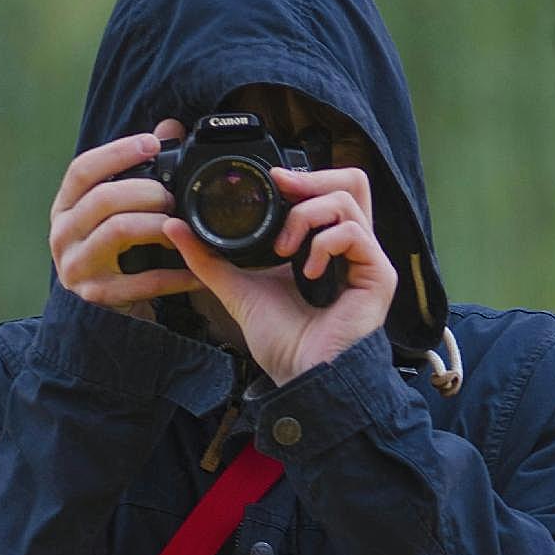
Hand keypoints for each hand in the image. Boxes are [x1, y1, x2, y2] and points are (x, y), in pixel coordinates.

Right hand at [49, 121, 202, 319]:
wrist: (105, 305)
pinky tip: (196, 271)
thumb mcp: (118, 208)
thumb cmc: (114, 248)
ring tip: (181, 227)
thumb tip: (170, 127)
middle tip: (172, 198)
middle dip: (146, 192)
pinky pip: (143, 280)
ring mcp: (77, 266)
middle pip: (103, 198)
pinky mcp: (99, 294)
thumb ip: (140, 168)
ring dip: (157, 224)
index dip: (117, 152)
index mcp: (64, 207)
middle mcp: (62, 234)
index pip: (82, 170)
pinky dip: (175, 275)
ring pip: (118, 231)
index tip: (152, 144)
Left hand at [160, 153, 396, 386]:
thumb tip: (175, 228)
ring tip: (284, 250)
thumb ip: (210, 258)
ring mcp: (368, 260)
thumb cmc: (283, 341)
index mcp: (326, 245)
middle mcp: (352, 248)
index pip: (328, 190)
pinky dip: (323, 243)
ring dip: (306, 215)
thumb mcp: (238, 288)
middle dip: (312, 178)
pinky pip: (354, 233)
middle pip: (352, 180)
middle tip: (282, 190)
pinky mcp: (378, 276)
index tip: (272, 180)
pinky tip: (305, 270)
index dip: (303, 177)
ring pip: (348, 198)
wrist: (299, 377)